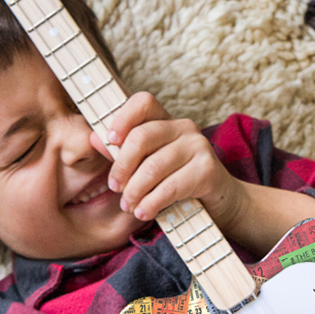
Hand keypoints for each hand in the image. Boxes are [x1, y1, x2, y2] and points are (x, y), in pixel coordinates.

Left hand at [89, 92, 244, 229]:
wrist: (221, 201)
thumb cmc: (178, 180)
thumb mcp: (149, 164)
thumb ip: (123, 152)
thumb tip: (93, 139)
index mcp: (166, 120)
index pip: (143, 102)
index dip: (122, 117)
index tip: (110, 141)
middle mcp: (184, 127)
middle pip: (142, 137)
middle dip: (122, 166)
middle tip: (115, 187)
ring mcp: (198, 146)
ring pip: (153, 167)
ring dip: (135, 191)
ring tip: (129, 206)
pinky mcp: (207, 170)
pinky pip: (170, 187)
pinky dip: (152, 203)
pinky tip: (144, 212)